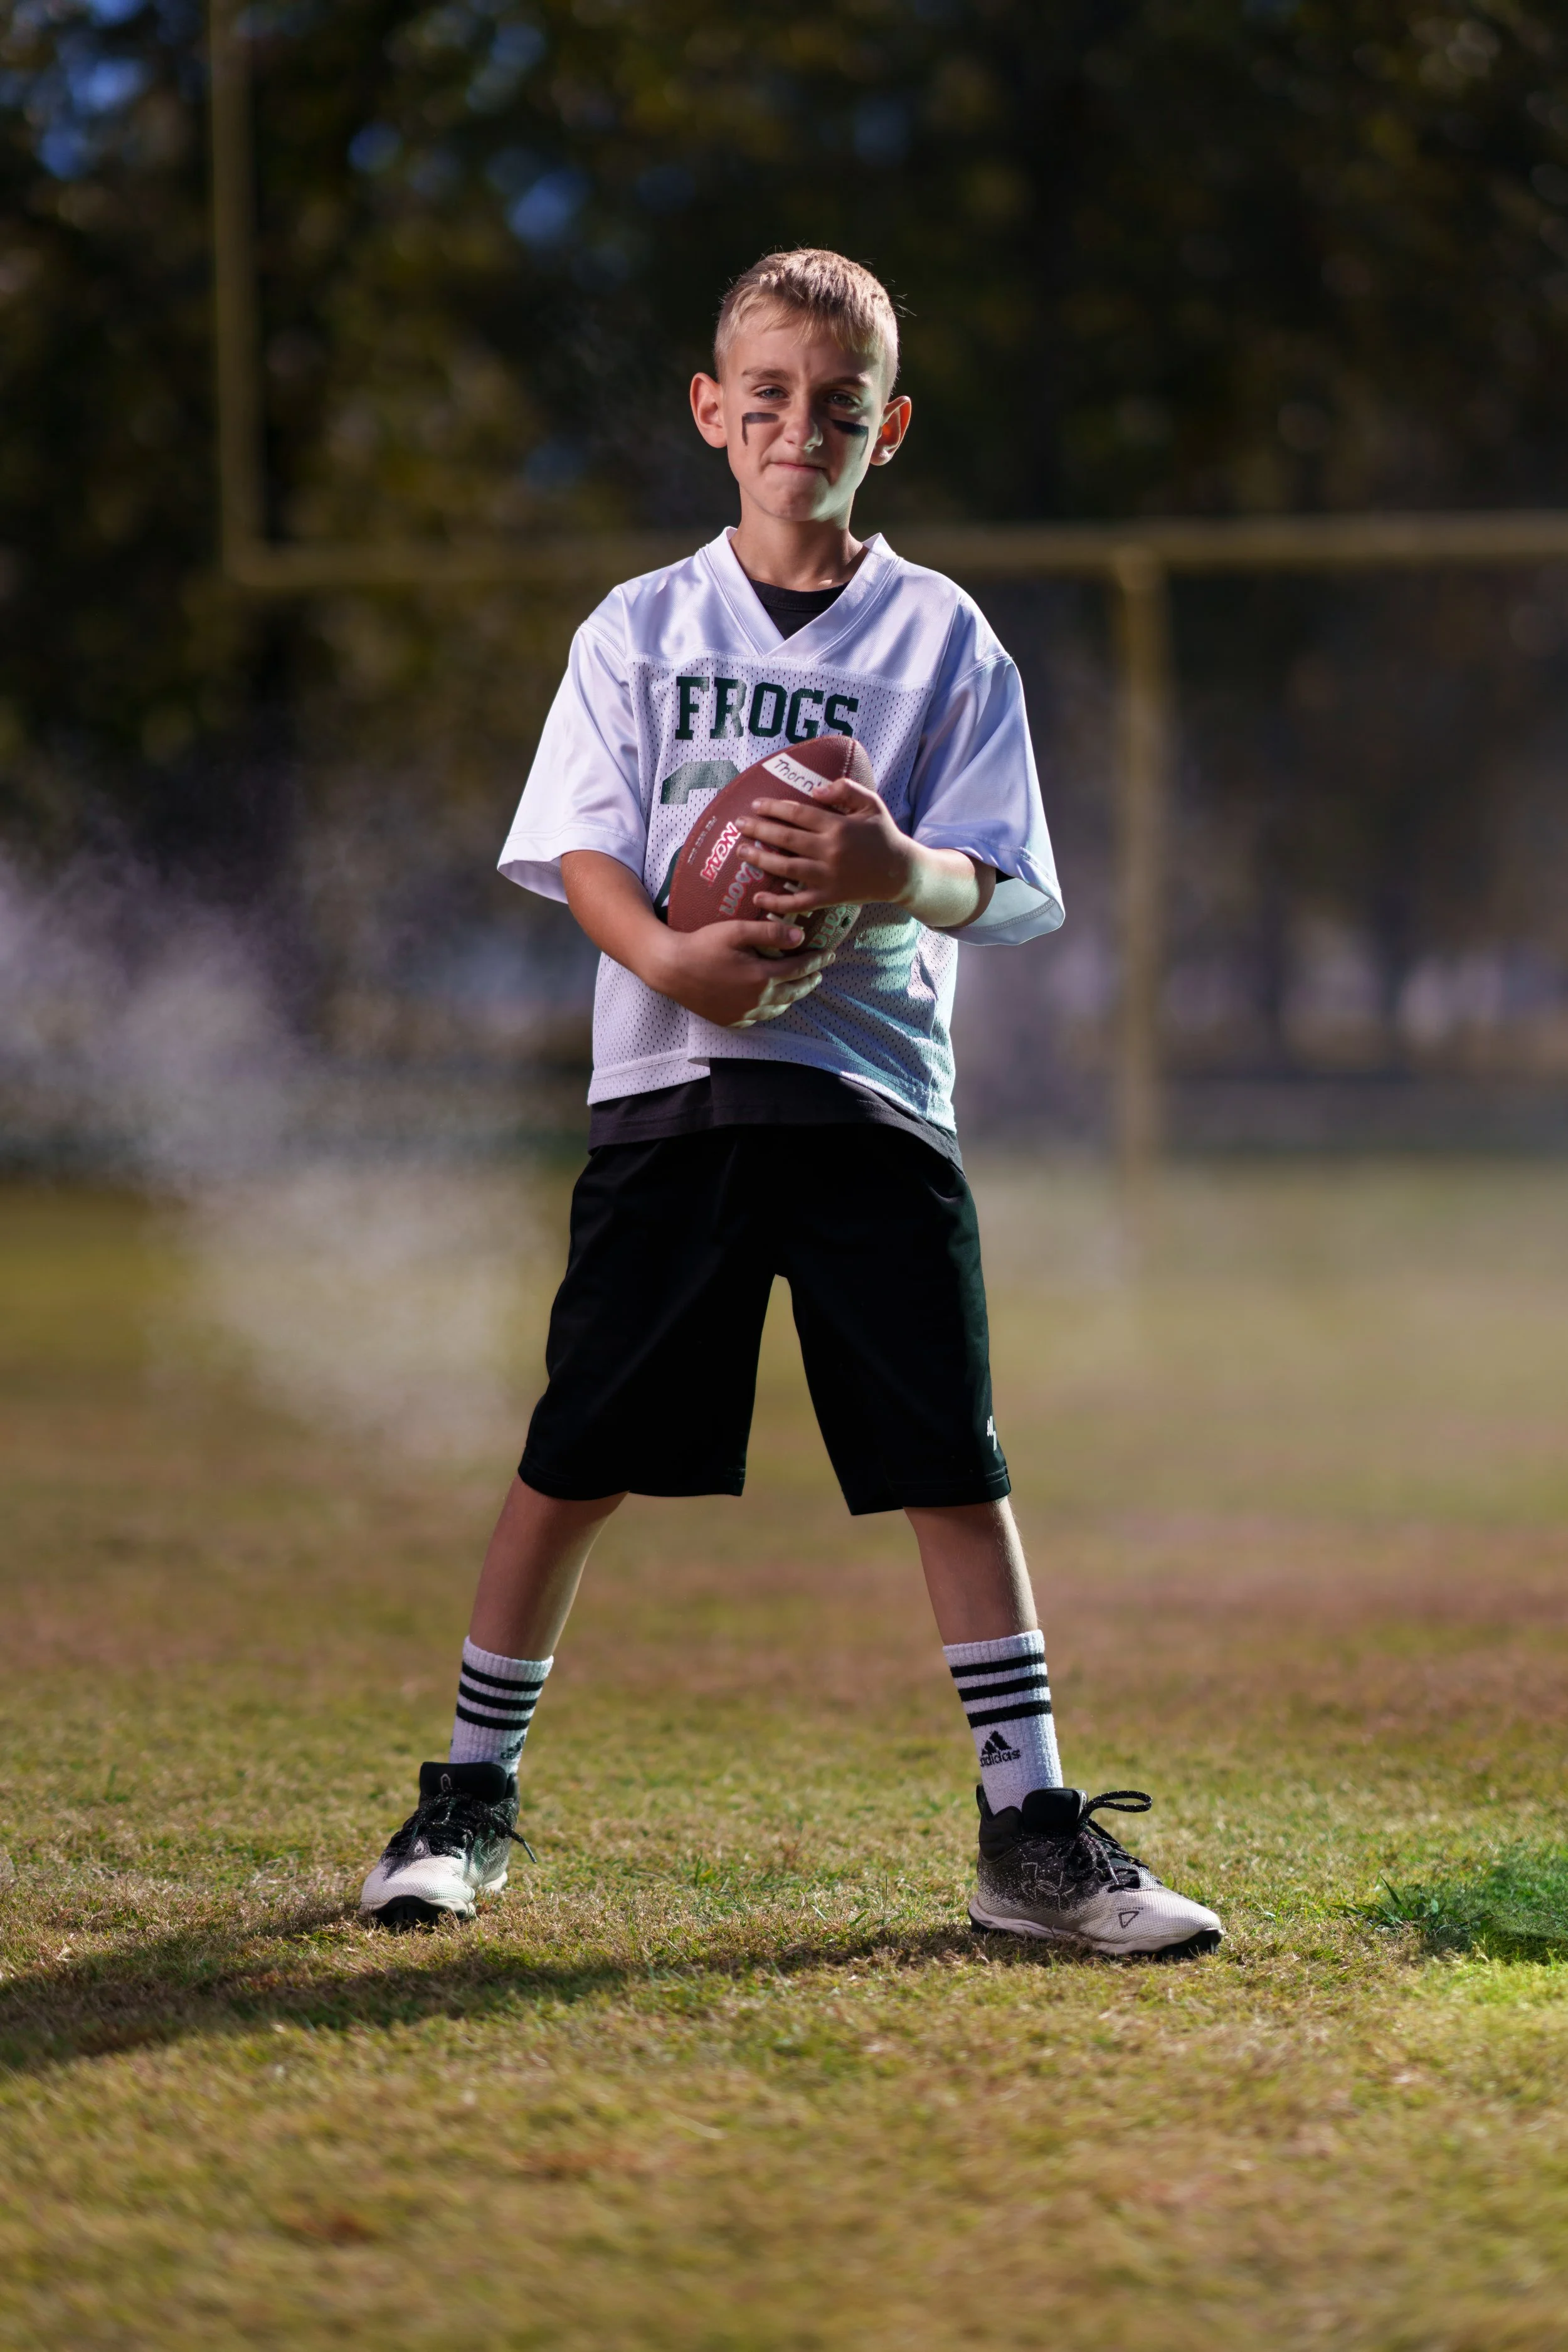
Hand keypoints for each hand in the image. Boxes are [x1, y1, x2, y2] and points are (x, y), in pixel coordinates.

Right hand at [650, 917, 835, 1027]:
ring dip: (793, 995)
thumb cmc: (702, 945)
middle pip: (794, 991)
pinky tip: (772, 1001)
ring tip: (799, 985)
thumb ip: (770, 932)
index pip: (799, 969)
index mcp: (761, 977)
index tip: (829, 953)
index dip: (817, 960)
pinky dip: (771, 1008)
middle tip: (819, 971)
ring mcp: (744, 1014)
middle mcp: (757, 1000)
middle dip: (810, 980)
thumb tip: (801, 936)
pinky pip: (759, 1017)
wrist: (670, 969)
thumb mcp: (736, 930)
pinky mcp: (731, 1020)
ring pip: (779, 1007)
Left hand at [741, 777, 915, 916]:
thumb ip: (844, 789)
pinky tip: (758, 899)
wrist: (900, 872)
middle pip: (786, 839)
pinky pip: (799, 902)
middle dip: (759, 830)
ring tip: (741, 851)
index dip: (773, 808)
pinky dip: (777, 903)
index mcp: (838, 826)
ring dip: (760, 859)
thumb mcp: (871, 803)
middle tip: (739, 825)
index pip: (797, 813)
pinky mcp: (829, 897)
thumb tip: (813, 790)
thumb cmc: (883, 834)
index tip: (755, 805)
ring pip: (786, 868)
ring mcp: (828, 876)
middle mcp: (830, 851)